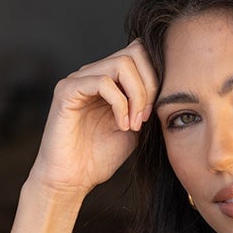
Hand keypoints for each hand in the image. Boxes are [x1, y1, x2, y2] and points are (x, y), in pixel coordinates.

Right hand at [29, 38, 159, 197]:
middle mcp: (94, 73)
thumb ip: (145, 107)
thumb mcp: (133, 131)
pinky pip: (103, 82)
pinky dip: (119, 104)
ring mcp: (80, 79)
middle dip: (149, 85)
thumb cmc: (97, 159)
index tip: (153, 113)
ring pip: (121, 64)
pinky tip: (121, 125)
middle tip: (146, 118)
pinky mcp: (67, 90)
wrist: (71, 180)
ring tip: (133, 125)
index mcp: (109, 80)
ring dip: (136, 96)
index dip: (155, 79)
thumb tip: (165, 90)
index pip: (140, 54)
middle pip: (134, 52)